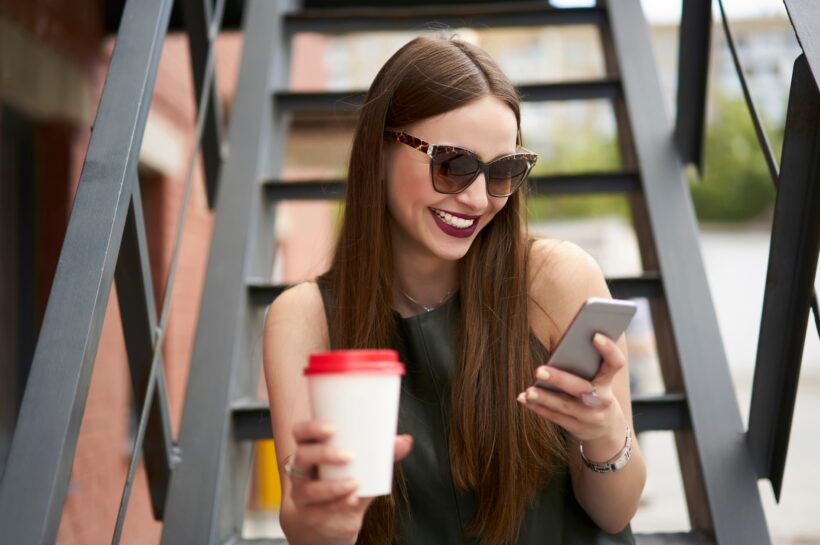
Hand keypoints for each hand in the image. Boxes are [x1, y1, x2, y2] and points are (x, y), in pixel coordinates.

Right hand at [284, 420, 412, 543]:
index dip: (311, 428)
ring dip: (332, 486)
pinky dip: (336, 505)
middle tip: (349, 456)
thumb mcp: (364, 466)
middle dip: (323, 455)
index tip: (332, 428)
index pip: (300, 432)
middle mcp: (301, 469)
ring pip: (308, 488)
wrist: (335, 518)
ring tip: (355, 483)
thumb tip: (405, 441)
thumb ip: (383, 454)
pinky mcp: (309, 514)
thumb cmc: (348, 480)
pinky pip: (318, 511)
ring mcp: (302, 493)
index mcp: (311, 448)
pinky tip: (351, 501)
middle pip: (302, 456)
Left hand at [517, 333, 625, 445]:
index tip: (595, 335)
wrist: (607, 429)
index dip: (609, 349)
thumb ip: (585, 364)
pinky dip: (537, 407)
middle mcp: (602, 400)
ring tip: (528, 391)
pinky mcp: (577, 428)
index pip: (615, 363)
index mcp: (608, 381)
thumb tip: (560, 345)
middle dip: (559, 379)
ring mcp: (590, 416)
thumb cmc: (596, 391)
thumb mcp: (599, 380)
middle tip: (539, 370)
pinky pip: (554, 417)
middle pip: (581, 388)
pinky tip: (523, 398)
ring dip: (544, 397)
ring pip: (564, 406)